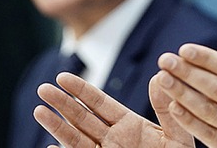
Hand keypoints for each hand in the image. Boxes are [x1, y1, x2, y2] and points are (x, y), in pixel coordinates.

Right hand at [34, 71, 194, 146]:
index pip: (99, 103)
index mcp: (129, 125)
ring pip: (76, 139)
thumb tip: (158, 76)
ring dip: (57, 127)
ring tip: (39, 111)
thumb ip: (166, 109)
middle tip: (43, 88)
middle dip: (62, 103)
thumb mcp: (177, 135)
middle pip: (82, 118)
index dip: (81, 90)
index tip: (63, 76)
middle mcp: (113, 140)